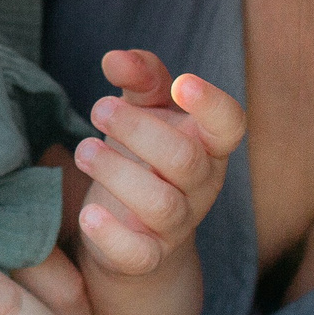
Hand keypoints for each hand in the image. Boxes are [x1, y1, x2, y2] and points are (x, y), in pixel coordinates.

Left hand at [72, 49, 243, 275]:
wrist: (134, 228)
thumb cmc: (145, 153)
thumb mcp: (145, 108)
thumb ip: (140, 77)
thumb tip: (115, 58)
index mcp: (207, 144)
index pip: (229, 125)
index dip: (212, 105)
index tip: (182, 83)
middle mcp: (200, 185)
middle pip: (184, 159)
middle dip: (138, 131)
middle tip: (99, 109)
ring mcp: (176, 225)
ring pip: (160, 204)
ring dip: (117, 172)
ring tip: (84, 150)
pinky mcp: (146, 256)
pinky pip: (138, 253)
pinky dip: (112, 236)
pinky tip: (89, 215)